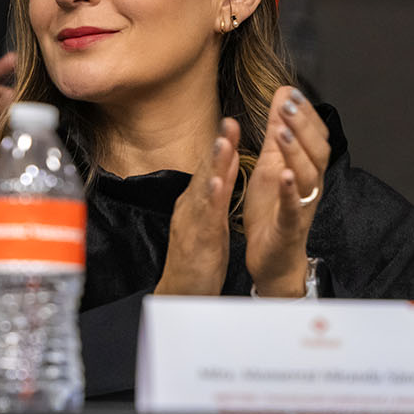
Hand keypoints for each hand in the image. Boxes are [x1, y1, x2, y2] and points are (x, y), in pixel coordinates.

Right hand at [157, 118, 240, 295]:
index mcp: (194, 203)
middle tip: (229, 121)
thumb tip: (224, 166)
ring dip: (213, 165)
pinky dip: (210, 199)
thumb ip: (217, 193)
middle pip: (205, 172)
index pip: (208, 169)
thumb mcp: (210, 220)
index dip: (221, 145)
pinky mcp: (197, 241)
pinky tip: (216, 184)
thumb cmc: (196, 258)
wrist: (182, 292)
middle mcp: (190, 208)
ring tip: (223, 143)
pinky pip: (204, 218)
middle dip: (218, 146)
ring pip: (203, 189)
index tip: (232, 123)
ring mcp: (191, 223)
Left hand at [243, 86, 329, 295]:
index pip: (315, 135)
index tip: (291, 92)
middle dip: (302, 125)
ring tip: (282, 132)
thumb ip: (277, 131)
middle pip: (316, 151)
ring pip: (308, 176)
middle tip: (287, 104)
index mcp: (307, 168)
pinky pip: (294, 208)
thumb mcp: (270, 163)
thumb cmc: (272, 209)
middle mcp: (311, 185)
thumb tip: (282, 93)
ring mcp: (303, 206)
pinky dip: (291, 191)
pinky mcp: (289, 227)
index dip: (306, 114)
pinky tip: (285, 175)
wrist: (272, 257)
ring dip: (296, 152)